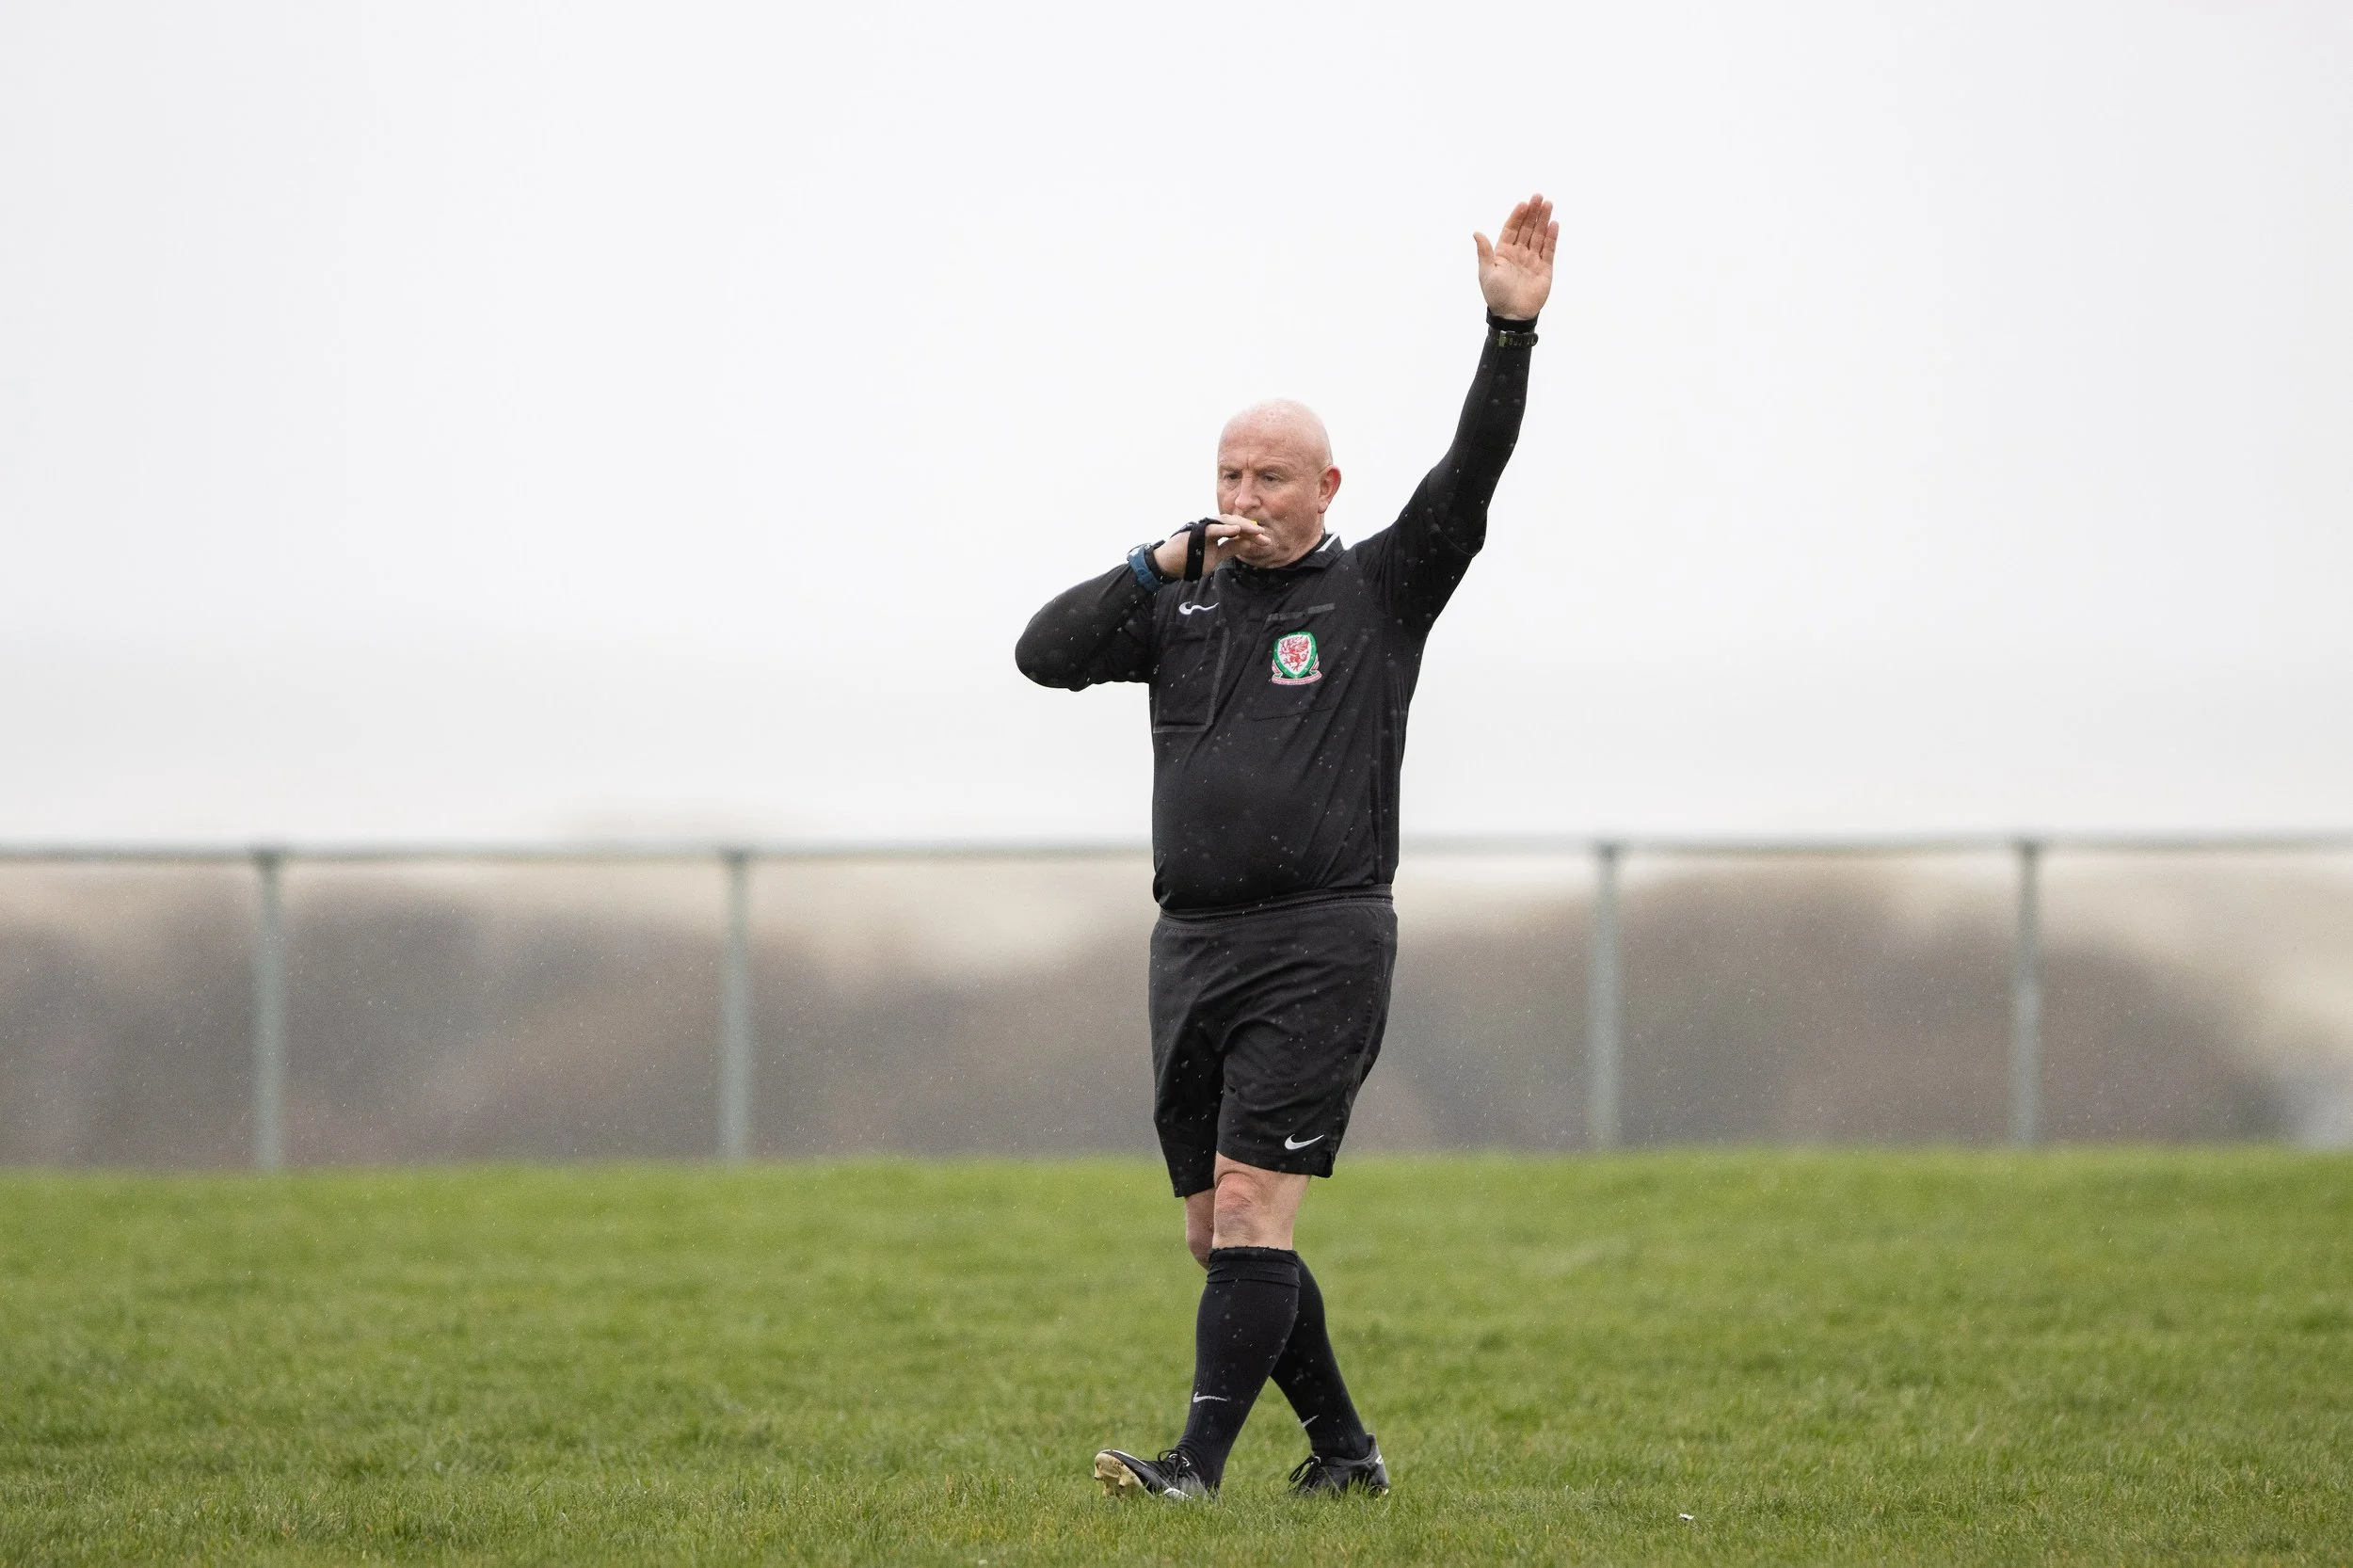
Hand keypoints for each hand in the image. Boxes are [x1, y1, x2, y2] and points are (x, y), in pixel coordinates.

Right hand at [1153, 516, 1269, 579]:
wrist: (1170, 565)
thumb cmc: (1191, 559)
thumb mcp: (1217, 556)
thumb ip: (1231, 548)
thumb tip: (1249, 543)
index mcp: (1218, 531)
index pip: (1239, 530)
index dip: (1253, 535)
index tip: (1266, 541)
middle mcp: (1212, 526)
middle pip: (1236, 523)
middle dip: (1252, 530)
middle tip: (1265, 537)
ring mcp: (1204, 527)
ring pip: (1226, 521)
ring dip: (1242, 526)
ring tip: (1256, 531)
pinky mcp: (1197, 531)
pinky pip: (1213, 528)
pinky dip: (1225, 528)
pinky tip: (1237, 530)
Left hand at [1474, 193, 1557, 320]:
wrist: (1512, 315)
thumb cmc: (1496, 295)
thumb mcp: (1487, 272)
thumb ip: (1484, 252)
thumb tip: (1476, 232)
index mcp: (1503, 253)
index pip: (1511, 229)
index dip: (1517, 216)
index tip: (1523, 204)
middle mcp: (1519, 253)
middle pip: (1527, 229)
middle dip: (1533, 213)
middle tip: (1539, 196)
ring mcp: (1533, 260)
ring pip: (1539, 236)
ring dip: (1543, 220)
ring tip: (1548, 204)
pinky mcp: (1545, 268)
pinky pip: (1549, 250)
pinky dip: (1552, 237)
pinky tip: (1554, 224)